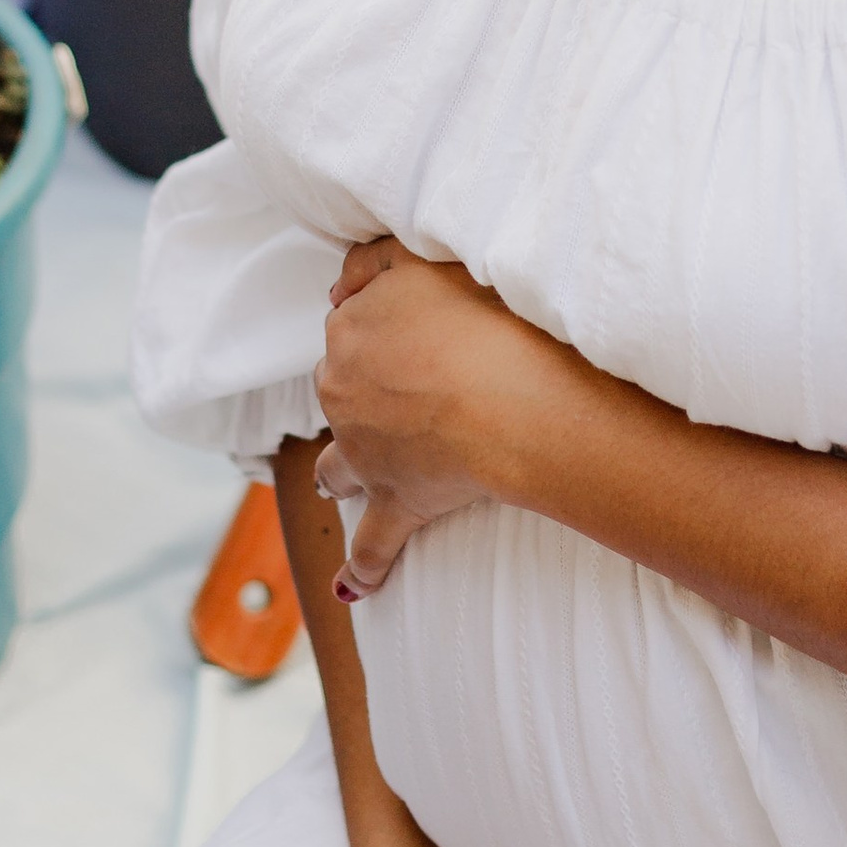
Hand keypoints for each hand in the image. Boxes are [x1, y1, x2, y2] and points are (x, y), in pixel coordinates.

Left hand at [317, 236, 580, 599]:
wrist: (509, 398)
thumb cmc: (484, 320)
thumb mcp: (427, 259)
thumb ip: (379, 259)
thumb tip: (340, 280)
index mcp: (349, 334)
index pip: (350, 325)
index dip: (380, 329)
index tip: (408, 333)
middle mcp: (342, 393)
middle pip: (340, 390)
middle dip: (360, 395)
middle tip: (402, 395)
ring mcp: (364, 454)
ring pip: (337, 465)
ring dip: (340, 471)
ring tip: (345, 481)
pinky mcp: (394, 503)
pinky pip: (371, 545)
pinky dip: (363, 568)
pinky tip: (355, 586)